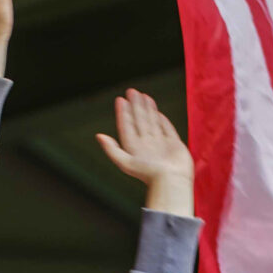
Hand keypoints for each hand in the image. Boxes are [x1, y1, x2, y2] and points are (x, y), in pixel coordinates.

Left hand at [96, 88, 193, 215]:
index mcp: (135, 147)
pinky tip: (157, 112)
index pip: (127, 126)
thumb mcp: (125, 162)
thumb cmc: (148, 174)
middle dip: (135, 106)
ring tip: (144, 96)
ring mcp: (160, 143)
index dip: (123, 113)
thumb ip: (112, 149)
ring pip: (152, 122)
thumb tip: (99, 136)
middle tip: (131, 91)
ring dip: (148, 109)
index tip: (120, 100)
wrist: (172, 181)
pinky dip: (162, 120)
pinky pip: (166, 128)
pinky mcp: (174, 144)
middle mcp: (146, 144)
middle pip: (139, 121)